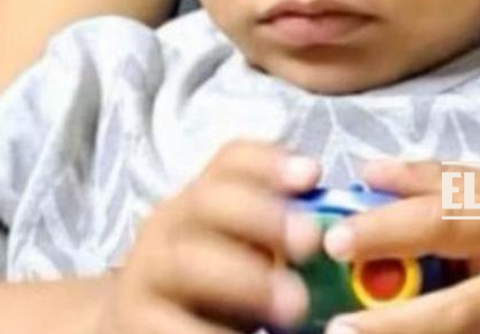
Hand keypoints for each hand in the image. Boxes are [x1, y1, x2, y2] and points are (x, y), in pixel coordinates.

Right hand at [96, 140, 323, 333]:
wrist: (145, 329)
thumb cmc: (216, 292)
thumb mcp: (246, 253)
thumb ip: (281, 236)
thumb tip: (344, 228)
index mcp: (199, 201)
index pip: (228, 162)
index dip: (269, 162)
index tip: (312, 174)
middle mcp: (167, 229)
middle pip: (206, 203)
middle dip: (261, 216)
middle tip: (310, 241)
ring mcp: (145, 277)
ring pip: (186, 264)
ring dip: (244, 280)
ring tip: (295, 305)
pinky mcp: (136, 324)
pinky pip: (172, 326)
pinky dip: (212, 333)